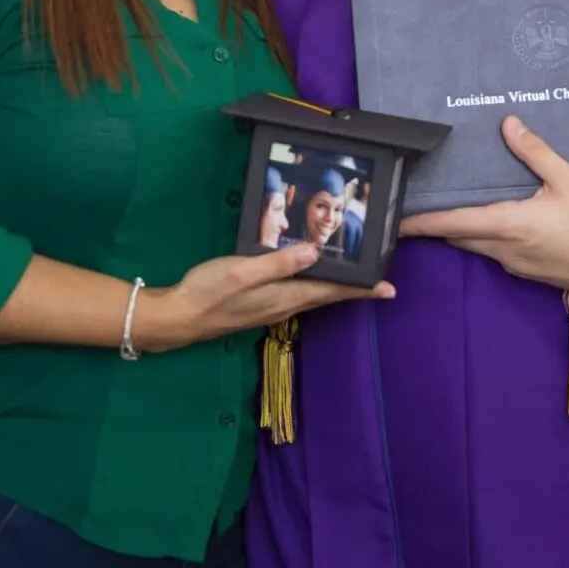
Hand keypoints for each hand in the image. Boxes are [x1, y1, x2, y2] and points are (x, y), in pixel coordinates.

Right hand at [134, 243, 392, 353]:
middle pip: (327, 295)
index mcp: (285, 296)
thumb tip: (317, 252)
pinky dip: (311, 285)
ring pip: (312, 296)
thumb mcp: (243, 271)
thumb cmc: (210, 291)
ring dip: (334, 287)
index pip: (332, 292)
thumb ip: (279, 263)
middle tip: (377, 276)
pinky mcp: (259, 305)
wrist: (179, 317)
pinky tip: (308, 274)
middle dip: (353, 287)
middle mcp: (284, 305)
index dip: (361, 290)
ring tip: (352, 274)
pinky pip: (296, 294)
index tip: (389, 289)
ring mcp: (271, 308)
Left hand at [400, 116, 568, 296]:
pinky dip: (482, 235)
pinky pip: (494, 251)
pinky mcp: (527, 270)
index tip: (396, 220)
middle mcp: (506, 249)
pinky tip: (489, 218)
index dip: (421, 222)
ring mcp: (515, 264)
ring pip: (475, 245)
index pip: (453, 223)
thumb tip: (509, 124)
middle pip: (457, 236)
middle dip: (434, 223)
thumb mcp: (568, 179)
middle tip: (414, 204)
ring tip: (444, 206)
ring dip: (459, 229)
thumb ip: (535, 152)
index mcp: (511, 225)